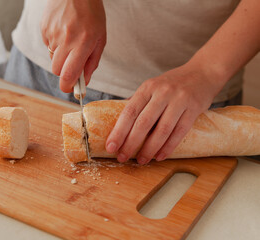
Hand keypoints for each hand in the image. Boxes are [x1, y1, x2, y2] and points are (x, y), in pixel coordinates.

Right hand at [40, 0, 105, 91]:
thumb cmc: (92, 12)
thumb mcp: (100, 38)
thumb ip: (92, 61)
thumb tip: (85, 80)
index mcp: (82, 43)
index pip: (68, 74)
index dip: (68, 86)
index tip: (71, 89)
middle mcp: (66, 40)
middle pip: (57, 71)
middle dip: (64, 72)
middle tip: (73, 65)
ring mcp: (52, 34)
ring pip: (52, 59)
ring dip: (61, 57)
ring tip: (70, 41)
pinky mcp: (44, 29)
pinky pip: (48, 46)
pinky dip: (55, 45)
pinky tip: (63, 32)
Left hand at [105, 61, 225, 164]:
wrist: (203, 72)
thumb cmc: (173, 83)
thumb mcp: (152, 87)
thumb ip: (138, 103)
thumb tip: (118, 122)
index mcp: (147, 88)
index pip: (129, 112)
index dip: (118, 131)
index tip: (110, 146)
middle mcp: (162, 93)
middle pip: (143, 123)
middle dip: (130, 143)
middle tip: (122, 157)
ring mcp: (179, 100)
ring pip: (162, 130)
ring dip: (149, 149)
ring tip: (142, 160)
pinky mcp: (194, 109)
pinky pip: (179, 132)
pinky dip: (168, 147)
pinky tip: (159, 156)